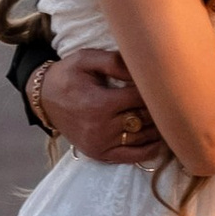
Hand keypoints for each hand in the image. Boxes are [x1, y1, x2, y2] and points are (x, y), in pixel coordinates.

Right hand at [32, 48, 163, 165]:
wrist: (44, 99)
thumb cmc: (67, 75)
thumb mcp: (86, 59)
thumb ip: (114, 62)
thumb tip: (142, 67)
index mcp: (99, 103)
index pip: (139, 98)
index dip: (153, 90)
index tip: (161, 82)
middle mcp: (101, 127)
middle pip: (144, 118)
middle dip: (159, 108)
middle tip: (170, 98)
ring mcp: (100, 144)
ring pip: (141, 138)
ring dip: (158, 128)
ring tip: (169, 116)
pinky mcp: (99, 154)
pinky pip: (132, 156)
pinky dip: (149, 150)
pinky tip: (160, 140)